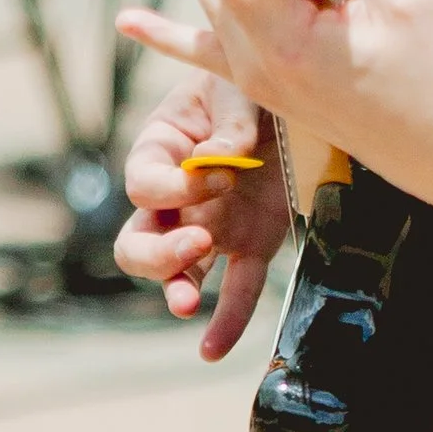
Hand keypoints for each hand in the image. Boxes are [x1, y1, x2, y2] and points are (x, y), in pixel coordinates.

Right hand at [113, 70, 288, 358]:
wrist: (295, 90)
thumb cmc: (251, 81)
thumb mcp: (237, 85)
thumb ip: (228, 120)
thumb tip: (216, 160)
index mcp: (160, 148)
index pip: (143, 183)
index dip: (174, 188)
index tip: (220, 171)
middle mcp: (176, 197)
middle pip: (137, 241)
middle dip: (160, 250)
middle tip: (197, 241)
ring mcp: (210, 224)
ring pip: (175, 272)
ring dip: (174, 286)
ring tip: (187, 303)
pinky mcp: (250, 243)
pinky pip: (236, 290)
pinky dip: (226, 321)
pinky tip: (213, 350)